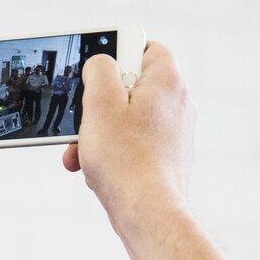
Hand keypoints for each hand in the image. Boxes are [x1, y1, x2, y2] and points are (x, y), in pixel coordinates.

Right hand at [62, 42, 195, 218]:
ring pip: (127, 120)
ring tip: (81, 152)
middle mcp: (178, 103)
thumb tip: (100, 63)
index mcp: (167, 81)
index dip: (116, 53)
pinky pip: (133, 145)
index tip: (95, 71)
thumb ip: (99, 69)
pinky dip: (112, 152)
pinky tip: (96, 169)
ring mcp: (175, 133)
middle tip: (80, 119)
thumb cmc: (125, 160)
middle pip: (130, 87)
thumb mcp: (100, 102)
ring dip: (99, 133)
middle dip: (97, 105)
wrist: (146, 212)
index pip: (145, 47)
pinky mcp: (167, 158)